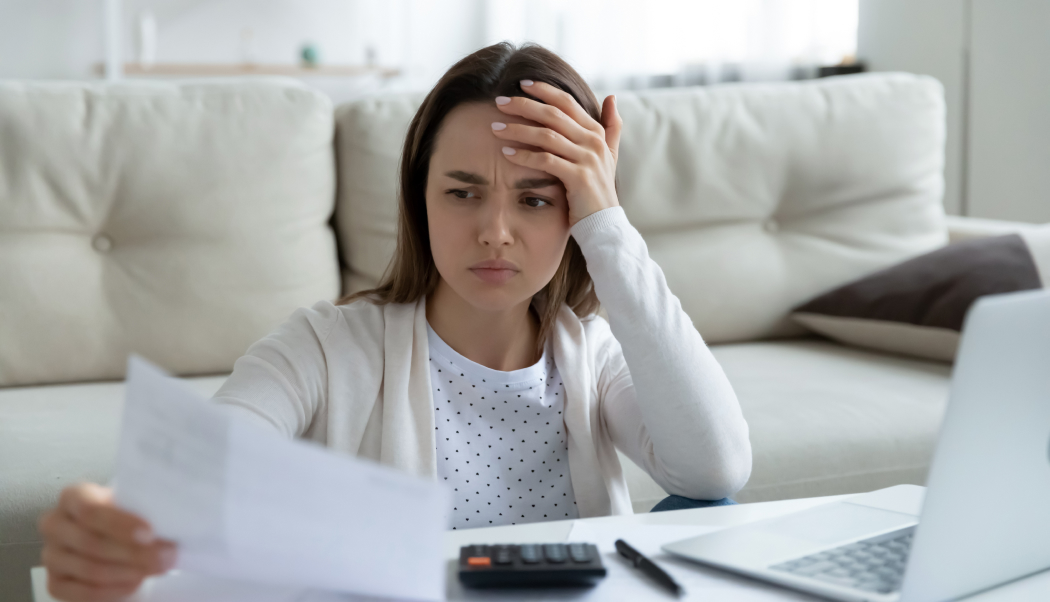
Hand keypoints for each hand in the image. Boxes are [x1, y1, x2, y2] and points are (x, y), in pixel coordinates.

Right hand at [38, 483, 176, 601]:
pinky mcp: (55, 582)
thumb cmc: (126, 514)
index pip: (90, 510)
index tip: (150, 534)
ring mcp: (51, 555)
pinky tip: (135, 583)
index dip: (120, 524)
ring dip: (129, 572)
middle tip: (167, 556)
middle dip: (134, 553)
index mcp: (72, 497)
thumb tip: (170, 521)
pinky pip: (82, 592)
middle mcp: (54, 524)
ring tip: (157, 568)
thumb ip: (143, 506)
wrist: (115, 534)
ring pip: (90, 569)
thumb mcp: (132, 501)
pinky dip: (113, 590)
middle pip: (91, 543)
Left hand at [492, 80, 622, 227]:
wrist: (603, 223)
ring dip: (518, 129)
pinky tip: (506, 153)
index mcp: (597, 132)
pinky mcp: (578, 177)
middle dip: (524, 105)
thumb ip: (611, 126)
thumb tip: (612, 97)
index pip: (567, 102)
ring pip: (546, 135)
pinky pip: (546, 160)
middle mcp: (593, 142)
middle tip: (499, 101)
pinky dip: (524, 155)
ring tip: (495, 127)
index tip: (521, 84)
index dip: (544, 90)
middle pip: (553, 114)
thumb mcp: (610, 155)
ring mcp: (587, 159)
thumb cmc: (598, 189)